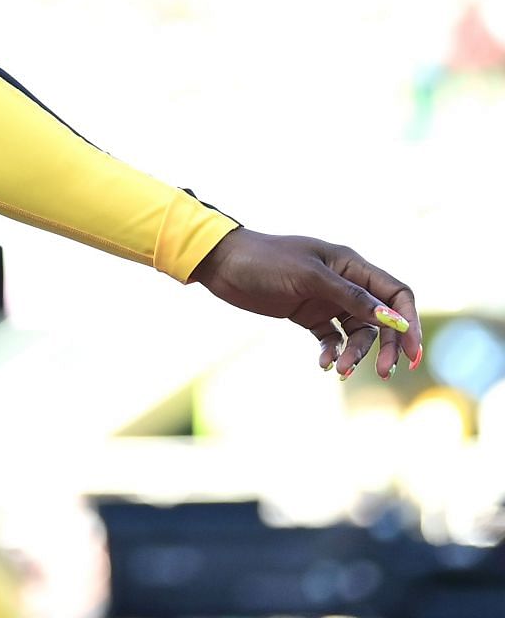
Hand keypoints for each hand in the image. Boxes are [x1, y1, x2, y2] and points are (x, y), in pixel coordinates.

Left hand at [190, 228, 421, 378]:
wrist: (222, 264)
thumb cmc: (265, 261)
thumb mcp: (309, 277)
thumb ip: (351, 297)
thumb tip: (394, 319)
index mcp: (351, 265)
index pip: (397, 294)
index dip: (410, 322)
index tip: (410, 353)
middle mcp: (344, 282)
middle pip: (382, 319)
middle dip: (386, 346)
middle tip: (383, 371)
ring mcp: (326, 299)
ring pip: (357, 333)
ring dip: (354, 353)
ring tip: (339, 369)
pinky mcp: (308, 314)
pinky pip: (332, 338)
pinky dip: (332, 351)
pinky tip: (323, 363)